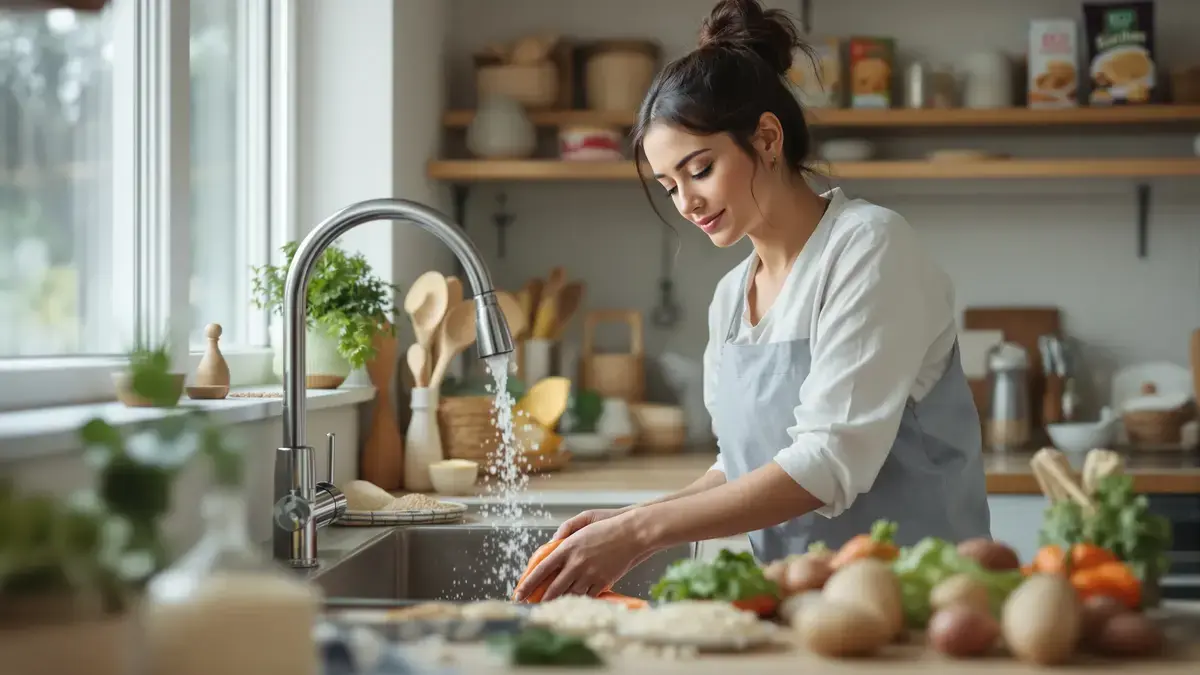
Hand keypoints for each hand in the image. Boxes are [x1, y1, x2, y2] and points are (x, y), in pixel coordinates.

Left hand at [515, 513, 649, 602]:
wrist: (633, 533)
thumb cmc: (608, 525)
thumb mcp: (584, 520)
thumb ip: (565, 530)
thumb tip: (552, 543)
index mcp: (567, 548)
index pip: (541, 570)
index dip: (527, 585)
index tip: (518, 594)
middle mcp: (576, 563)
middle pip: (552, 589)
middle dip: (540, 601)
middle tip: (532, 607)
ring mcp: (589, 574)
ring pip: (569, 595)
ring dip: (560, 601)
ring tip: (551, 606)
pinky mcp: (603, 582)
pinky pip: (587, 596)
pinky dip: (579, 599)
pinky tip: (574, 601)